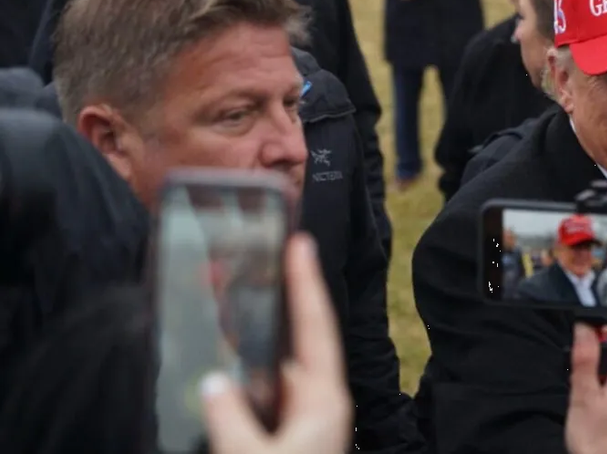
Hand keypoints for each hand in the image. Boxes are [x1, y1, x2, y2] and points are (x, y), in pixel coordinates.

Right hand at [201, 234, 351, 453]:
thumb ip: (230, 420)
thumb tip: (213, 383)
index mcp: (322, 400)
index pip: (316, 327)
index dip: (307, 283)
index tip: (300, 243)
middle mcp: (316, 402)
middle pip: (290, 338)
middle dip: (262, 301)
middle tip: (233, 264)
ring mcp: (300, 417)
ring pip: (269, 365)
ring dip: (244, 334)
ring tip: (216, 294)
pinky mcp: (284, 433)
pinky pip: (260, 391)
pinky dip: (240, 369)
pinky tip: (216, 354)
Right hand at [566, 324, 606, 453]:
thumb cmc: (595, 438)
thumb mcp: (582, 393)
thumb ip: (585, 357)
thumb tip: (585, 328)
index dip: (604, 329)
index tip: (586, 339)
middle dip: (598, 359)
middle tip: (580, 379)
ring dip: (601, 378)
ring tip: (585, 398)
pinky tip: (594, 411)